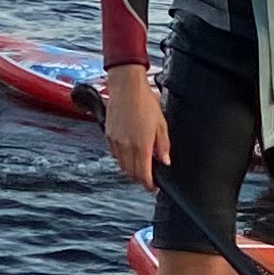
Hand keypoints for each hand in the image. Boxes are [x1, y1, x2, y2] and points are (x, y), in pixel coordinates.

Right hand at [104, 61, 169, 191]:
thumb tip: (165, 161)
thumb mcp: (161, 124)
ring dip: (131, 170)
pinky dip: (122, 159)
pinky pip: (115, 155)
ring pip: (122, 166)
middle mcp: (126, 147)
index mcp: (141, 146)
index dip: (150, 185)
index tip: (154, 187)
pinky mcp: (108, 136)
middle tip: (149, 178)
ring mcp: (116, 142)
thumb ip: (163, 146)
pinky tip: (129, 153)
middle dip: (141, 179)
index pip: (144, 175)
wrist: (127, 87)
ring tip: (140, 166)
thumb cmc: (144, 102)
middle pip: (132, 174)